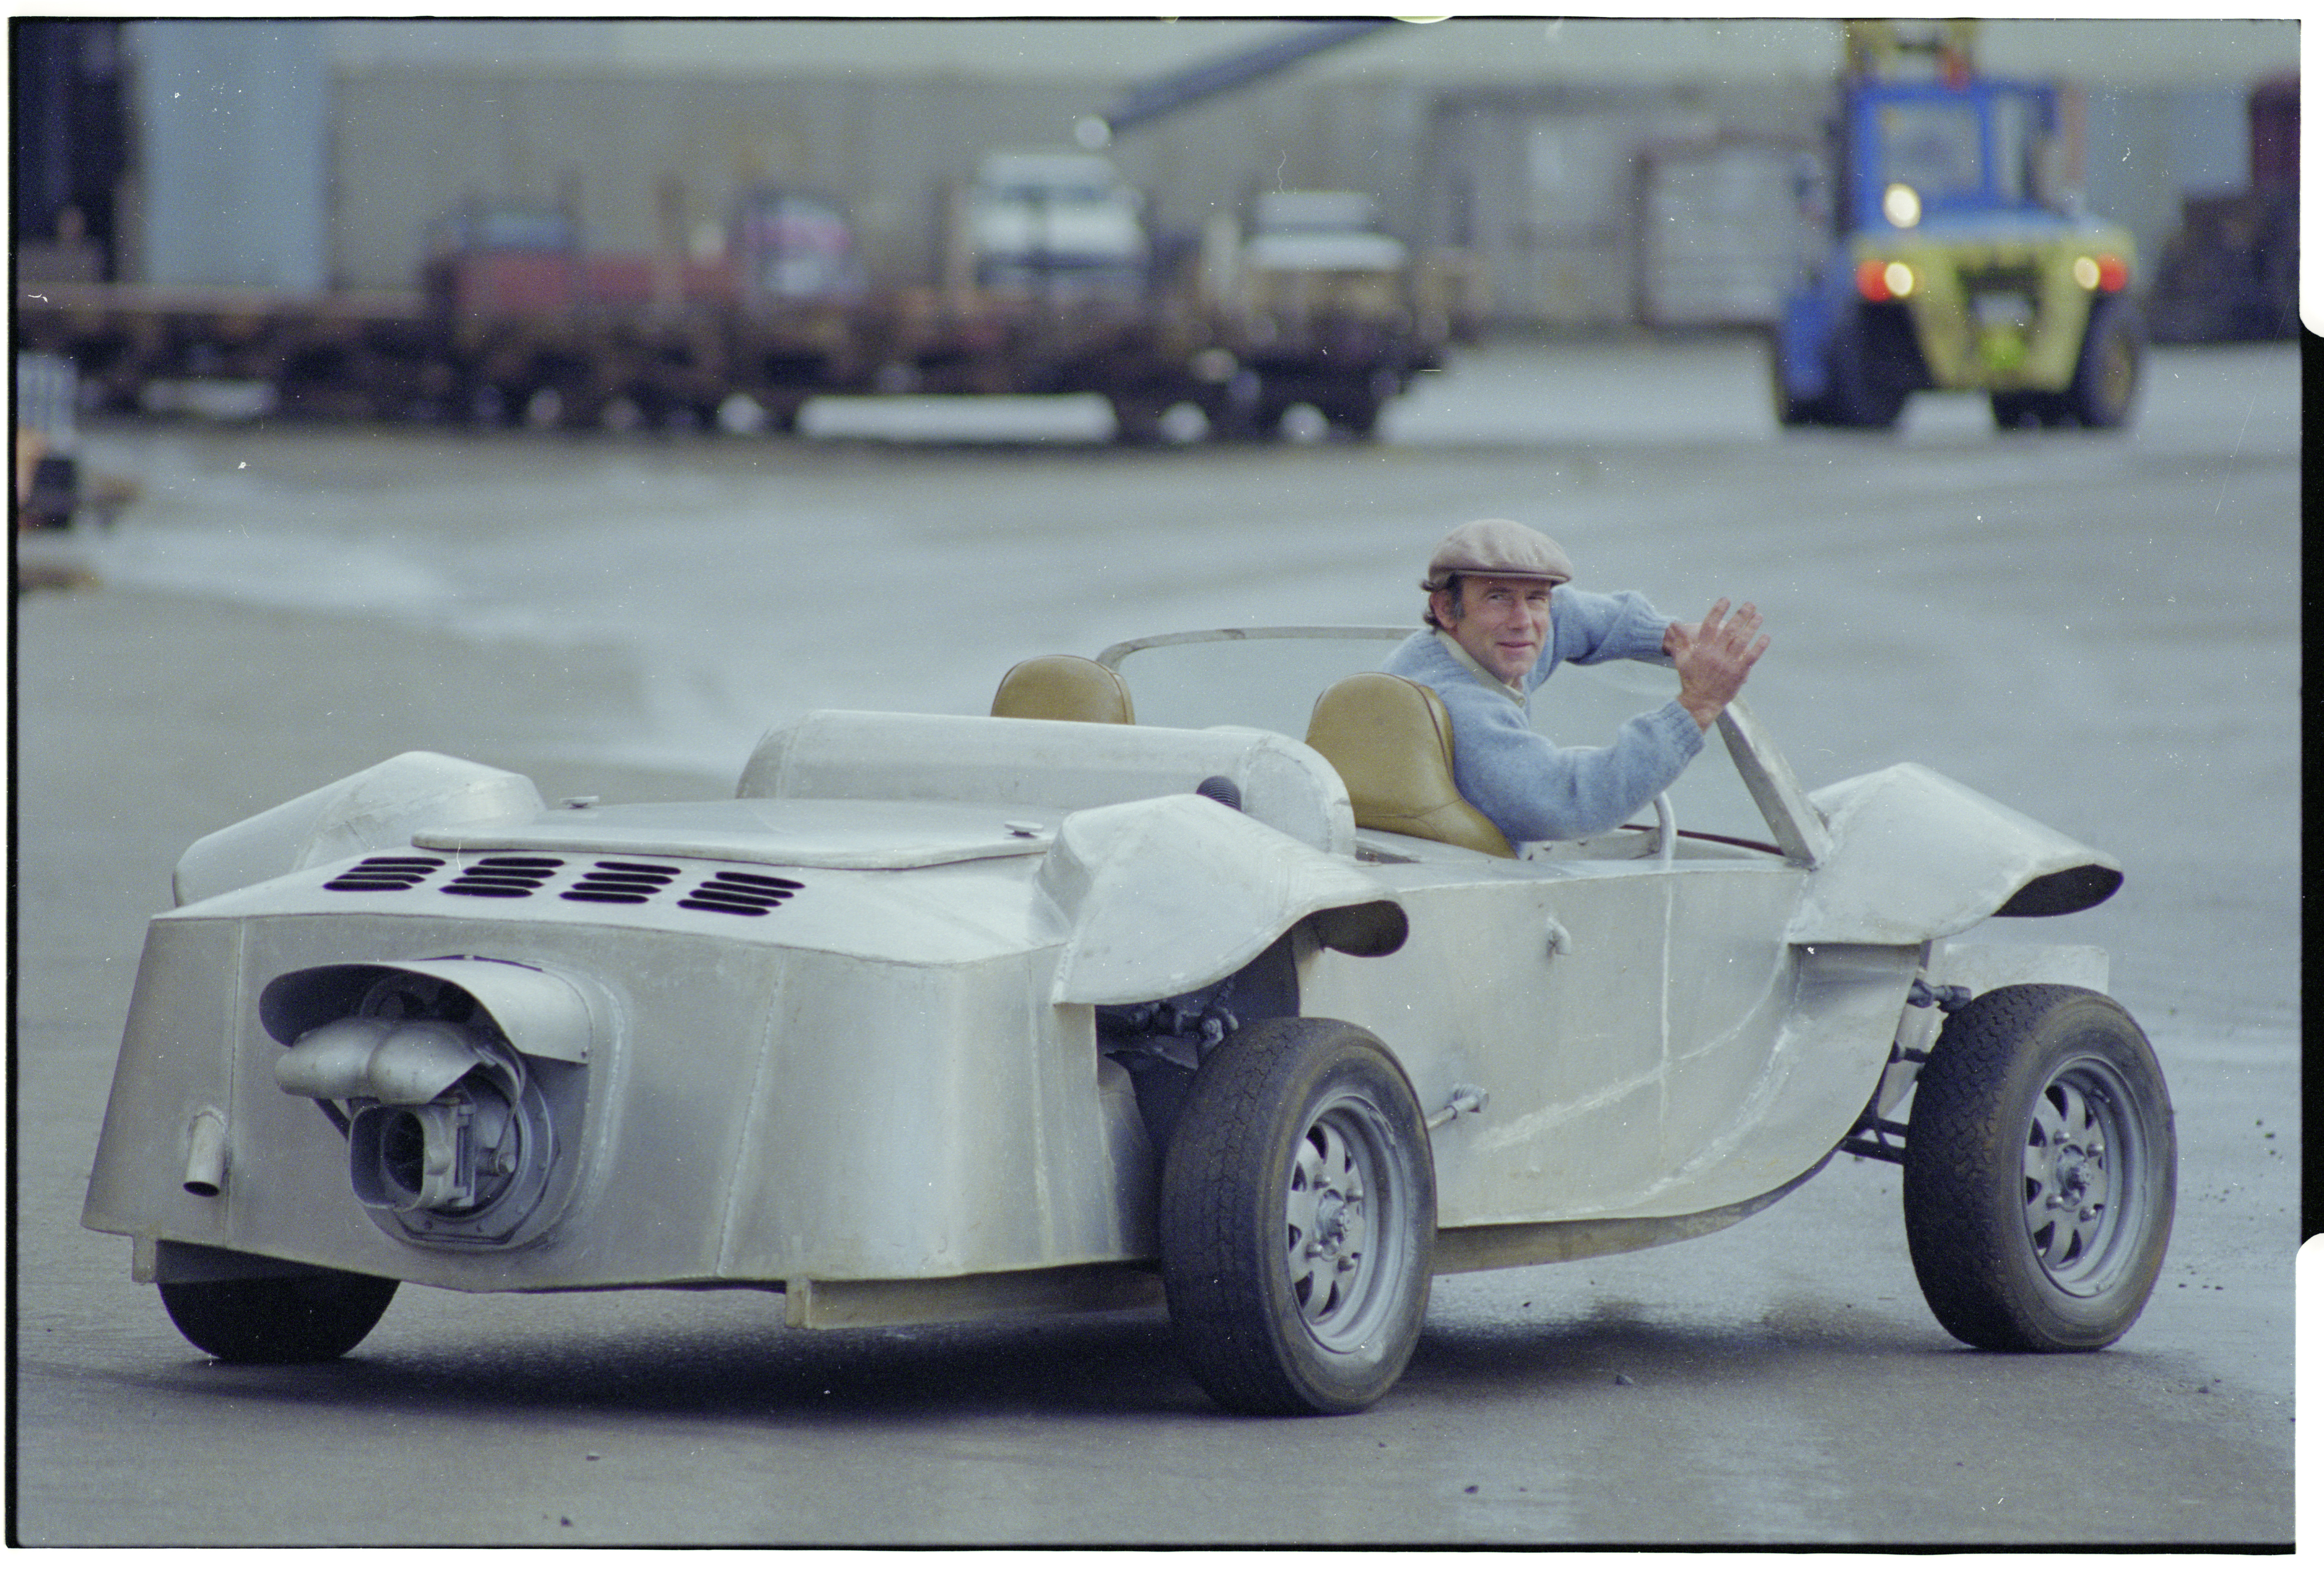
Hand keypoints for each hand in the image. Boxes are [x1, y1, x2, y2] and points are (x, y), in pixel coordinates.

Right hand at [1667, 599, 1767, 729]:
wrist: (1700, 701)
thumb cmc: (1690, 679)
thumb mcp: (1681, 659)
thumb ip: (1680, 641)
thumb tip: (1674, 624)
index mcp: (1701, 648)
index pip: (1710, 624)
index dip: (1718, 610)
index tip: (1726, 600)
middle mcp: (1715, 653)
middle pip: (1730, 629)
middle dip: (1741, 615)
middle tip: (1750, 604)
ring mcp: (1728, 663)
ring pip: (1742, 640)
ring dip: (1752, 626)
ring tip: (1759, 616)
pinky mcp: (1738, 672)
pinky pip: (1751, 656)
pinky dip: (1759, 646)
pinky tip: (1765, 636)